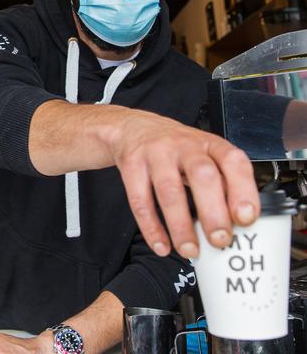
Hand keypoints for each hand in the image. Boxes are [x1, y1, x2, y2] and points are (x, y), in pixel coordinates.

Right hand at [111, 108, 259, 257]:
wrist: (134, 128)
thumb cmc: (176, 149)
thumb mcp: (204, 155)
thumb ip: (221, 181)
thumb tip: (238, 223)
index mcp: (209, 144)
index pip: (232, 161)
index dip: (242, 189)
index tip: (246, 218)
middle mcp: (184, 145)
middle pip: (201, 175)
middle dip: (213, 211)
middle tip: (220, 240)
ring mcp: (156, 154)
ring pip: (169, 190)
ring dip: (181, 225)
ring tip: (190, 250)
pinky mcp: (132, 166)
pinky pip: (140, 200)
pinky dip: (151, 227)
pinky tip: (161, 245)